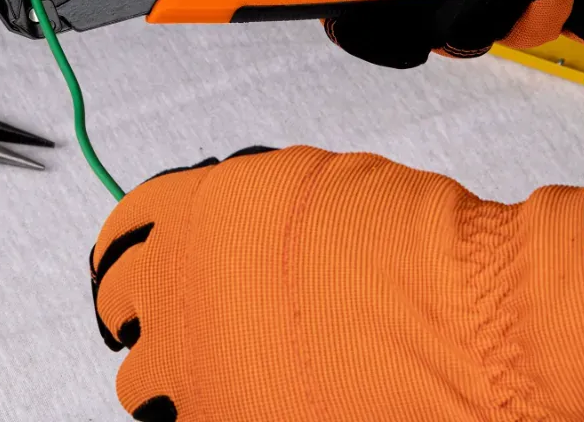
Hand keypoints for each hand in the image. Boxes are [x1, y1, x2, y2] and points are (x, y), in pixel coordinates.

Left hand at [91, 147, 583, 420]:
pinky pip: (189, 420)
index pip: (119, 233)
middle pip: (117, 305)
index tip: (137, 261)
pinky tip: (252, 390)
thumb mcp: (305, 185)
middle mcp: (177, 290)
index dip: (133, 247)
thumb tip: (219, 226)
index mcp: (190, 215)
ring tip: (226, 359)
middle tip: (184, 310)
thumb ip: (237, 205)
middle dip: (150, 305)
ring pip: (143, 382)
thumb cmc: (405, 240)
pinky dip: (207, 406)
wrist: (467, 316)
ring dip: (173, 368)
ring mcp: (194, 371)